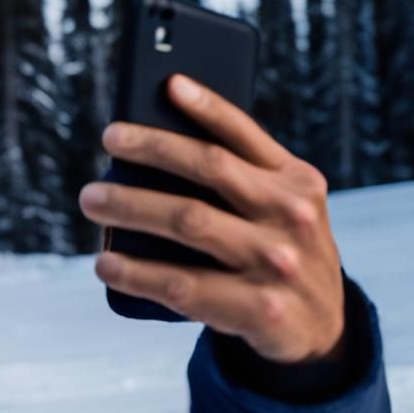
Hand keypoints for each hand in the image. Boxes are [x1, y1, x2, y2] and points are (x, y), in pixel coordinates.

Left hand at [78, 74, 345, 364]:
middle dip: (153, 148)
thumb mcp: (280, 209)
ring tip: (92, 198)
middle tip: (109, 137)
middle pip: (210, 169)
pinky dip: (136, 273)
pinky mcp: (259, 310)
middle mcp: (292, 217)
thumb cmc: (278, 252)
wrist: (322, 329)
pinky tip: (105, 263)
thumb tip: (151, 148)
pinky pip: (183, 286)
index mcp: (296, 182)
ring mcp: (277, 264)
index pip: (247, 135)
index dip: (208, 105)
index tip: (168, 83)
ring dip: (131, 206)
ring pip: (189, 222)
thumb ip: (237, 179)